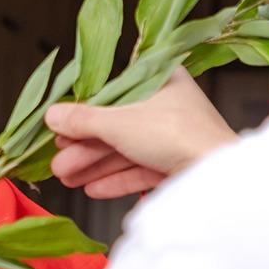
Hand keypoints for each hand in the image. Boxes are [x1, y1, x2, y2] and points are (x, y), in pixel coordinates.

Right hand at [44, 68, 236, 198]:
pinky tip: (92, 188)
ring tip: (66, 178)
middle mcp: (169, 105)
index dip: (83, 113)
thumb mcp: (120, 122)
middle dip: (84, 146)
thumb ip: (83, 120)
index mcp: (160, 79)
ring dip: (94, 164)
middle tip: (57, 162)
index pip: (112, 94)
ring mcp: (175, 135)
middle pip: (116, 125)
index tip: (59, 128)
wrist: (217, 176)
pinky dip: (116, 178)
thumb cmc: (176, 134)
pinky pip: (141, 168)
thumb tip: (51, 114)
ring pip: (126, 149)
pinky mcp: (179, 163)